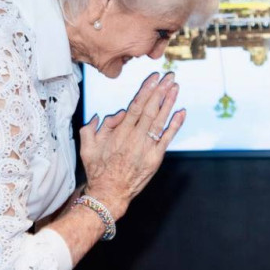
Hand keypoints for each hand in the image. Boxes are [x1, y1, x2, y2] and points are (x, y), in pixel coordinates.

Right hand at [79, 72, 184, 215]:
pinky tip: (181, 112)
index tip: (153, 78)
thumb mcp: (87, 147)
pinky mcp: (155, 158)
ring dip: (169, 103)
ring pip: (160, 121)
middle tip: (169, 76)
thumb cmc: (98, 170)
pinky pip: (167, 138)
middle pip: (150, 109)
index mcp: (119, 133)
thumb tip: (108, 115)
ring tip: (175, 87)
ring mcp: (147, 148)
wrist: (109, 194)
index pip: (135, 106)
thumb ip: (93, 128)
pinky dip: (175, 125)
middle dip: (161, 91)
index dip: (146, 90)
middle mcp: (134, 138)